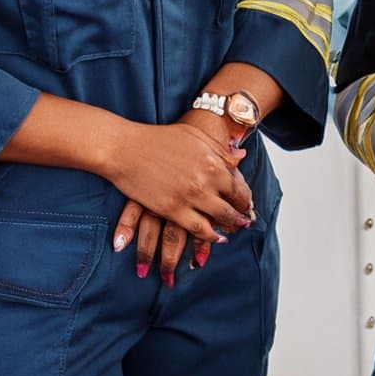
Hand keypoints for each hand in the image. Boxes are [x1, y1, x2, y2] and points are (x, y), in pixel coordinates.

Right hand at [110, 112, 253, 281]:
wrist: (126, 147)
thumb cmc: (159, 138)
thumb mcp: (195, 138)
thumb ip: (219, 151)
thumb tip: (241, 158)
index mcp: (213, 163)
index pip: (238, 188)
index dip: (245, 199)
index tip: (247, 205)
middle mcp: (205, 182)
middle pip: (231, 207)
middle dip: (240, 217)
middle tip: (244, 222)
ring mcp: (188, 197)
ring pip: (217, 221)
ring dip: (228, 228)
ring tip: (232, 232)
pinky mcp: (171, 210)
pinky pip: (197, 229)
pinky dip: (209, 236)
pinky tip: (214, 237)